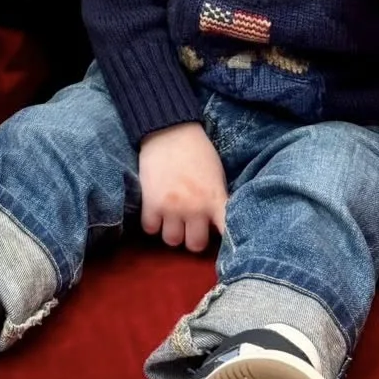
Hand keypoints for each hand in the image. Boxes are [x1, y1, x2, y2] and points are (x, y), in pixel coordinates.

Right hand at [139, 122, 227, 253]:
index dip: (228, 245)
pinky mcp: (150, 203)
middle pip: (195, 245)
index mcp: (215, 199)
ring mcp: (171, 208)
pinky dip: (153, 223)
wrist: (169, 130)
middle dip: (193, 237)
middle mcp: (194, 208)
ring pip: (172, 241)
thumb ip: (217, 200)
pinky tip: (156, 212)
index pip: (227, 233)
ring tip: (172, 219)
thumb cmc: (197, 150)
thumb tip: (215, 223)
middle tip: (190, 226)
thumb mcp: (216, 175)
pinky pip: (150, 229)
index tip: (226, 248)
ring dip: (172, 232)